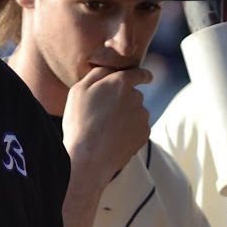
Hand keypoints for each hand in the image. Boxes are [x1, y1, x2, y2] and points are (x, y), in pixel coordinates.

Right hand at [62, 65, 151, 185]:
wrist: (90, 157)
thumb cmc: (80, 122)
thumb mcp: (79, 90)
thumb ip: (97, 74)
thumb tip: (110, 69)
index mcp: (121, 83)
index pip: (139, 73)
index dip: (142, 75)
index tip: (147, 77)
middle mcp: (136, 97)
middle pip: (133, 95)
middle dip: (123, 101)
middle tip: (103, 114)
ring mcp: (142, 116)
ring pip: (136, 112)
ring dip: (126, 116)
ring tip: (106, 129)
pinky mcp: (145, 133)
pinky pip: (138, 128)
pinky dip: (129, 131)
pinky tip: (114, 138)